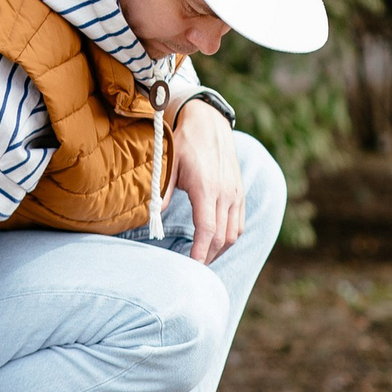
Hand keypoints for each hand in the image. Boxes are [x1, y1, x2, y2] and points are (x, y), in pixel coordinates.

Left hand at [169, 97, 242, 263]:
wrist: (209, 122)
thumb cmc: (186, 143)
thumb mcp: (170, 165)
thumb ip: (162, 192)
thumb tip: (152, 217)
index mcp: (206, 188)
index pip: (207, 230)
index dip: (200, 252)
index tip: (191, 267)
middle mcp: (225, 193)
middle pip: (222, 237)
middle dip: (209, 256)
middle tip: (193, 270)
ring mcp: (235, 193)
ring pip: (234, 233)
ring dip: (220, 249)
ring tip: (204, 258)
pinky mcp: (239, 192)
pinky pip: (239, 223)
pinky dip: (230, 237)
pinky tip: (216, 241)